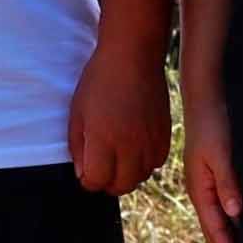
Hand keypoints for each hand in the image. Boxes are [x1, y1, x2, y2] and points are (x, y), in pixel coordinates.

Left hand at [70, 40, 170, 197]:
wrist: (133, 56)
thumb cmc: (99, 81)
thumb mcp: (77, 112)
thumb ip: (77, 147)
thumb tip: (83, 174)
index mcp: (104, 140)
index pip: (96, 181)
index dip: (87, 179)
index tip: (86, 169)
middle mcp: (130, 146)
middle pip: (120, 186)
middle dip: (106, 181)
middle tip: (100, 167)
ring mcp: (150, 142)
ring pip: (139, 177)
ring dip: (127, 173)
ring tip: (117, 155)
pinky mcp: (165, 135)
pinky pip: (156, 163)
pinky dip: (145, 162)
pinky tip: (135, 147)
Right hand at [182, 92, 242, 242]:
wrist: (205, 96)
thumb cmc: (213, 123)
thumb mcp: (221, 154)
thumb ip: (228, 183)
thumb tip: (235, 214)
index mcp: (200, 190)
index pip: (217, 232)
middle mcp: (202, 191)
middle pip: (216, 232)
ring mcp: (207, 184)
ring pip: (220, 222)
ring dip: (232, 242)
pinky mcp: (216, 175)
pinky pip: (225, 208)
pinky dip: (234, 224)